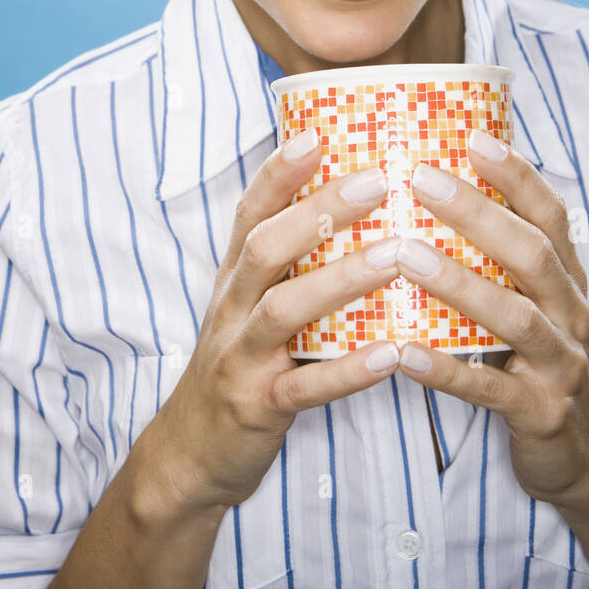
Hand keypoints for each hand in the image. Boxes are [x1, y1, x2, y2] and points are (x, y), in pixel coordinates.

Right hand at [142, 127, 406, 515]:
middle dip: (318, 210)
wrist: (191, 454)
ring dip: (341, 279)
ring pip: (284, 309)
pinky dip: (349, 370)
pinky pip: (305, 386)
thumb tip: (346, 206)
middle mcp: (231, 308)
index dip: (278, 173)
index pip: (250, 213)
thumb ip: (286, 262)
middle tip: (377, 182)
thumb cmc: (240, 364)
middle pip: (266, 247)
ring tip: (396, 256)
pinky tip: (393, 354)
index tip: (317, 134)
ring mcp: (241, 357)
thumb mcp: (249, 305)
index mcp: (234, 279)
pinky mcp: (258, 405)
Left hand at [393, 129, 588, 508]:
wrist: (584, 455)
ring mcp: (560, 365)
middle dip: (478, 214)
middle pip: (532, 254)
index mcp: (567, 280)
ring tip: (405, 256)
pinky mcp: (540, 414)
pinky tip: (403, 354)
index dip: (517, 175)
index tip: (473, 138)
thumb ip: (499, 259)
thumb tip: (434, 190)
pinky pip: (491, 389)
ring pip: (515, 317)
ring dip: (459, 283)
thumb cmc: (535, 361)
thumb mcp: (531, 303)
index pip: (551, 215)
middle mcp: (571, 314)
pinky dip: (447, 370)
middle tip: (421, 180)